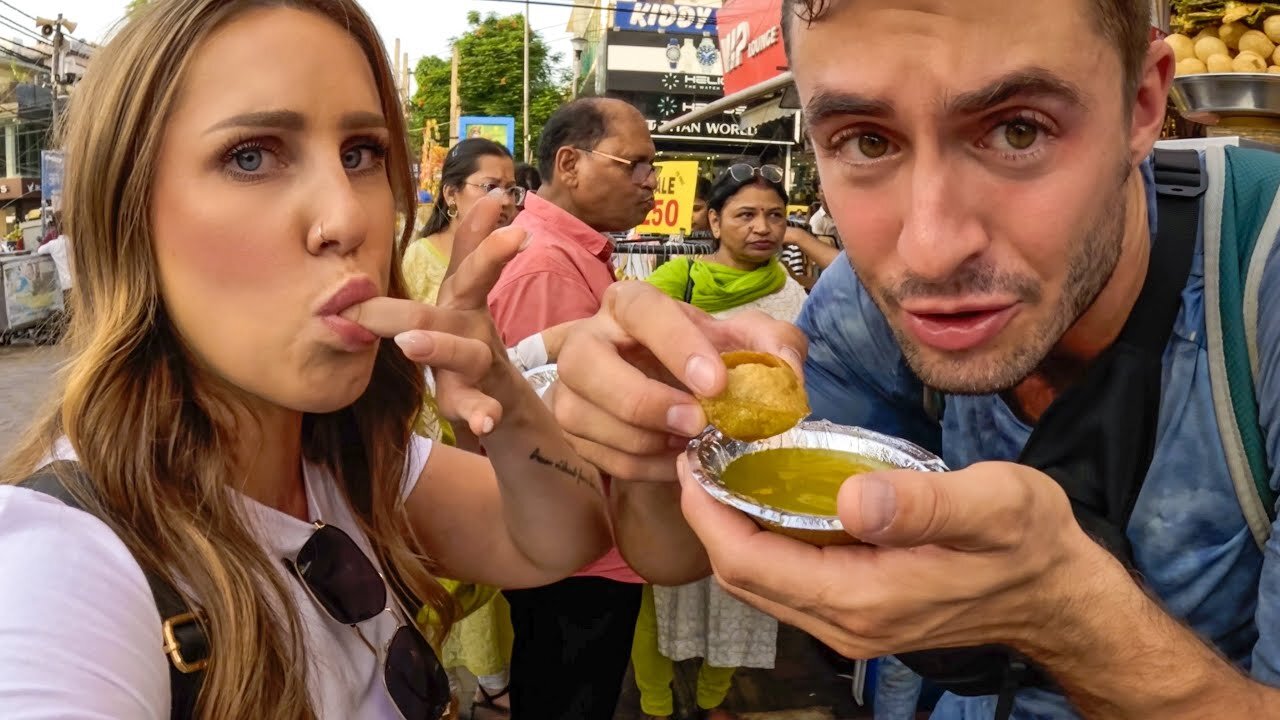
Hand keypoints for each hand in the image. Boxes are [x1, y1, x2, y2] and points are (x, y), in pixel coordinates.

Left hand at [344, 196, 525, 435]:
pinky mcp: (485, 401)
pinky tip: (484, 423)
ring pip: (466, 353)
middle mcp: (476, 325)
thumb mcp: (467, 295)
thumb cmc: (470, 344)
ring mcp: (483, 364)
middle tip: (467, 254)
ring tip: (411, 345)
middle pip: (467, 293)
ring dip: (439, 347)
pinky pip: (482, 407)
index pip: (472, 256)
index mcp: (463, 300)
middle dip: (470, 263)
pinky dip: (482, 413)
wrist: (508, 407)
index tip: (496, 200)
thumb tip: (484, 200)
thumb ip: (470, 250)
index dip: (481, 231)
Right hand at [551, 281, 807, 481]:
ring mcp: (569, 388)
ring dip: (644, 440)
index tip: (717, 383)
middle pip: (585, 363)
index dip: (676, 345)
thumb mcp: (746, 341)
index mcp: (629, 305)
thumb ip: (774, 344)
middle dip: (642, 399)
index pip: (641, 311)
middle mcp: (586, 340)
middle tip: (696, 423)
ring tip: (690, 443)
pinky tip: (676, 460)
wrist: (674, 388)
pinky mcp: (569, 431)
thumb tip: (787, 369)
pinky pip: (600, 457)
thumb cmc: (705, 357)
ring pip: (582, 415)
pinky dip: (644, 467)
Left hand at [677, 458, 1113, 659]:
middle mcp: (846, 623)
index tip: (691, 460)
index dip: (708, 515)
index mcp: (864, 598)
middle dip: (708, 520)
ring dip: (731, 530)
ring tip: (724, 470)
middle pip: (744, 577)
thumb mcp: (992, 506)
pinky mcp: (860, 614)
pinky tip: (770, 497)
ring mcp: (852, 624)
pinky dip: (764, 541)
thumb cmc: (1032, 544)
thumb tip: (851, 498)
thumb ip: (922, 504)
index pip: (751, 563)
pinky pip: (789, 580)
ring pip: (762, 582)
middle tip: (697, 457)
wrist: (1060, 596)